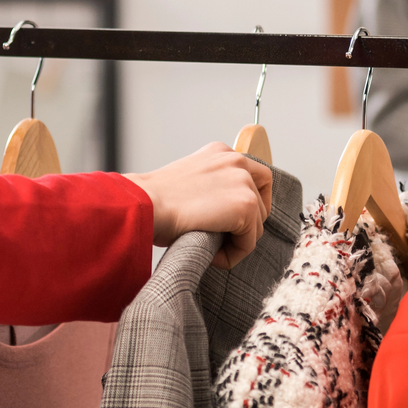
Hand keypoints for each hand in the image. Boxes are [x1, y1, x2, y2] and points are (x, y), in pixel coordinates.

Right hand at [126, 143, 273, 267]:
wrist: (145, 204)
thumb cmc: (154, 201)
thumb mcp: (188, 181)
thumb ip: (211, 187)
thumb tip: (225, 213)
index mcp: (220, 152)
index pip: (254, 175)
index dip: (248, 201)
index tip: (232, 220)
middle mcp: (236, 161)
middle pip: (262, 199)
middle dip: (248, 223)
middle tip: (226, 238)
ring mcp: (243, 182)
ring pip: (256, 225)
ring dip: (237, 241)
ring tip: (211, 248)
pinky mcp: (245, 206)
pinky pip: (249, 242)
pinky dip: (233, 255)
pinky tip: (212, 255)